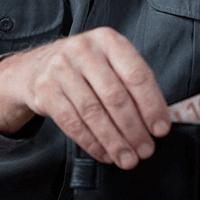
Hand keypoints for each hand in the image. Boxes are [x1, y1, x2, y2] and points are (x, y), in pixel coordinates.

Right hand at [0, 27, 170, 169]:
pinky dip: (92, 143)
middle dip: (134, 129)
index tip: (161, 130)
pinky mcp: (45, 90)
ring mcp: (61, 69)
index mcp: (109, 40)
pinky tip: (105, 154)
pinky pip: (72, 123)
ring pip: (93, 113)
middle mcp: (83, 50)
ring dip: (114, 141)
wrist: (38, 67)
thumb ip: (133, 84)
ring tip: (127, 159)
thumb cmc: (87, 68)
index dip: (152, 105)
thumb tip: (158, 122)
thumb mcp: (111, 62)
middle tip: (146, 150)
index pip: (136, 75)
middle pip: (115, 96)